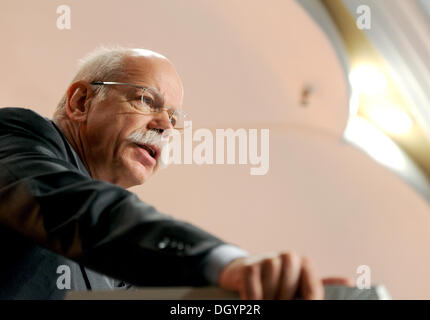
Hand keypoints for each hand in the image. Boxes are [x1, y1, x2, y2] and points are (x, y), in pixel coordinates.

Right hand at [218, 251, 352, 299]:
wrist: (248, 271)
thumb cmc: (280, 282)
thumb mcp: (301, 283)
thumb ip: (321, 284)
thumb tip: (350, 282)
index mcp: (305, 263)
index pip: (312, 289)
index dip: (310, 301)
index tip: (305, 306)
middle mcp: (288, 258)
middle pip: (290, 288)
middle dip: (284, 299)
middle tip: (278, 301)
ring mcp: (267, 259)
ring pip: (272, 284)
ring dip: (268, 297)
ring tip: (267, 300)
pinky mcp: (249, 265)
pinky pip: (254, 286)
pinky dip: (254, 297)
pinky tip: (254, 300)